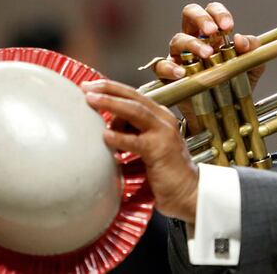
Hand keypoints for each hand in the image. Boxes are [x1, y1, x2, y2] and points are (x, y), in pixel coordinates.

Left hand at [82, 79, 198, 222]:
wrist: (188, 192)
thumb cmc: (165, 171)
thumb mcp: (148, 144)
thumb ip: (133, 132)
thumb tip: (107, 125)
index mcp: (160, 116)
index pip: (134, 95)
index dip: (112, 88)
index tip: (91, 85)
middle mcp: (164, 120)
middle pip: (134, 97)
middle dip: (109, 88)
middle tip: (87, 86)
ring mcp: (163, 133)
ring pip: (135, 111)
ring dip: (111, 103)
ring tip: (91, 100)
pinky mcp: (160, 150)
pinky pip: (135, 141)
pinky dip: (119, 137)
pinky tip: (105, 136)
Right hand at [154, 1, 264, 87]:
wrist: (224, 115)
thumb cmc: (234, 86)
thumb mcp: (250, 67)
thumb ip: (251, 51)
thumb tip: (242, 39)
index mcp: (212, 34)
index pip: (211, 11)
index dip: (218, 13)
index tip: (229, 26)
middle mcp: (194, 40)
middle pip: (189, 14)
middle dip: (201, 18)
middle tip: (213, 30)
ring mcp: (179, 56)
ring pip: (177, 39)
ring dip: (192, 44)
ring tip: (207, 54)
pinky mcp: (168, 75)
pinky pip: (161, 66)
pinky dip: (169, 67)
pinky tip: (182, 73)